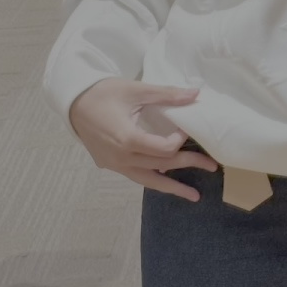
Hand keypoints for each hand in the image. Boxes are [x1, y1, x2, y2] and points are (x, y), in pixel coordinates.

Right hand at [68, 78, 219, 198]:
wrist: (73, 103)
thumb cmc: (104, 93)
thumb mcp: (136, 90)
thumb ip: (167, 94)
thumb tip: (195, 93)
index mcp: (127, 139)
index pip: (164, 149)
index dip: (180, 141)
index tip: (185, 129)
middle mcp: (121, 157)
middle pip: (162, 165)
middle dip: (189, 164)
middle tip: (213, 165)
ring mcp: (115, 164)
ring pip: (149, 179)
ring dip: (173, 186)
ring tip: (194, 196)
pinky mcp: (110, 165)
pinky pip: (136, 176)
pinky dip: (154, 179)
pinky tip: (167, 182)